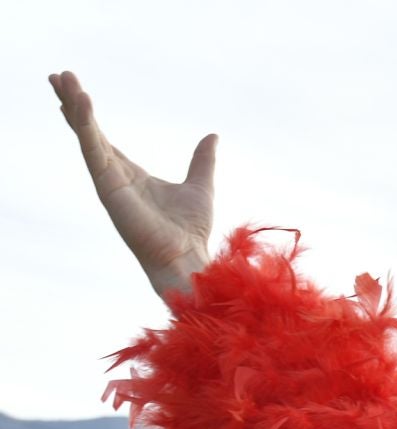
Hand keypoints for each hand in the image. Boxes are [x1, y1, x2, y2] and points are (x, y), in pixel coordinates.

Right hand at [49, 71, 215, 298]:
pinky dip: (86, 125)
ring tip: (60, 79)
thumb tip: (212, 137)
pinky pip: (94, 149)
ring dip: (74, 107)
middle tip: (55, 76)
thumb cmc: (190, 231)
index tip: (74, 90)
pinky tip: (81, 102)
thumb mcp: (200, 185)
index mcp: (131, 175)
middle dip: (71, 103)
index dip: (86, 116)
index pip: (102, 139)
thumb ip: (202, 160)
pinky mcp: (108, 186)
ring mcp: (109, 181)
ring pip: (86, 136)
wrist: (185, 257)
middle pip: (88, 132)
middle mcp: (115, 176)